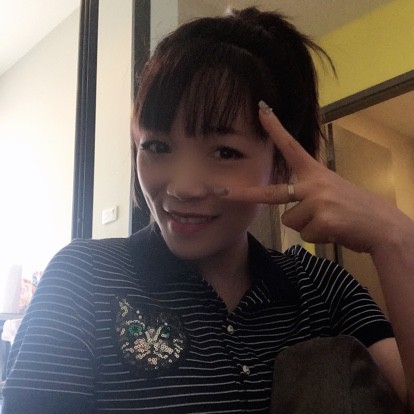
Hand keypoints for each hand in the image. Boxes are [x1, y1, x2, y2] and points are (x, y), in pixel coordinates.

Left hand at [223, 101, 410, 253]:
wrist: (383, 226)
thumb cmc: (356, 209)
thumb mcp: (333, 192)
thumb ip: (310, 194)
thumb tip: (289, 212)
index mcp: (316, 173)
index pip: (292, 147)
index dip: (276, 129)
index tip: (262, 110)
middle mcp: (314, 184)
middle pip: (273, 194)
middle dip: (245, 195)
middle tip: (221, 193)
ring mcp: (317, 201)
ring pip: (291, 222)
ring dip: (307, 226)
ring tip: (330, 222)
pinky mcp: (321, 220)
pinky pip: (304, 234)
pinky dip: (317, 237)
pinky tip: (334, 230)